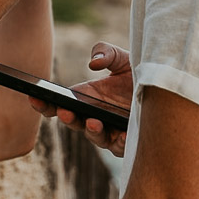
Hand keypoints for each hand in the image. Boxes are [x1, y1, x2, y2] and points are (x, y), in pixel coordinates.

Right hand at [24, 41, 131, 155]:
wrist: (164, 86)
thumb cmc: (139, 72)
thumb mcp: (121, 57)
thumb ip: (105, 52)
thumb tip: (93, 64)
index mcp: (86, 97)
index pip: (59, 105)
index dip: (44, 103)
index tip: (33, 96)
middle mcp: (94, 116)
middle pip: (73, 123)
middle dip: (66, 118)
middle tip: (64, 111)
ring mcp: (110, 130)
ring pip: (95, 137)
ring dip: (91, 131)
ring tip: (93, 122)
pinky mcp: (128, 141)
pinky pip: (121, 146)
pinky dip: (120, 141)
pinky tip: (122, 134)